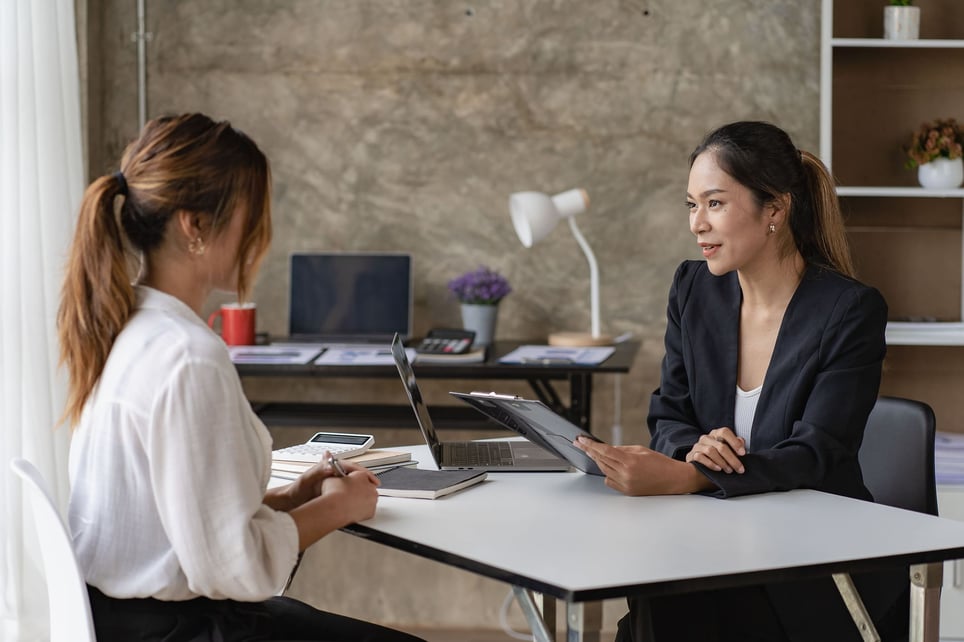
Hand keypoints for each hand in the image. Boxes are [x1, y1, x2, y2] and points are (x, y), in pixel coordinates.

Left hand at [274, 453, 376, 510]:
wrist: (291, 501)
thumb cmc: (297, 490)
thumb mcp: (307, 479)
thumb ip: (319, 471)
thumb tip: (330, 466)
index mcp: (328, 467)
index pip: (350, 466)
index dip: (362, 472)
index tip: (370, 478)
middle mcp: (332, 473)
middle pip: (354, 474)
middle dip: (366, 479)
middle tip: (375, 485)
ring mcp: (333, 482)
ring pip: (352, 482)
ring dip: (362, 486)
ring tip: (370, 492)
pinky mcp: (333, 491)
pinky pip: (348, 490)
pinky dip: (355, 494)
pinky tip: (359, 500)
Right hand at [321, 469, 379, 524]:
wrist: (336, 508)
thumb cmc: (333, 493)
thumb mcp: (331, 479)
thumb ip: (336, 478)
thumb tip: (335, 480)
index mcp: (362, 475)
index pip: (361, 475)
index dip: (354, 480)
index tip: (350, 483)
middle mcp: (370, 486)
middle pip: (367, 486)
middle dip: (360, 489)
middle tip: (350, 494)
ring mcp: (372, 499)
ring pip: (369, 498)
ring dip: (362, 500)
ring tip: (350, 503)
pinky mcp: (371, 511)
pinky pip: (368, 510)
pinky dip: (362, 510)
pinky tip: (353, 510)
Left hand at [574, 437, 711, 495]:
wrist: (674, 479)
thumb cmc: (660, 463)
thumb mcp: (641, 450)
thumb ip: (622, 449)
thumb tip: (606, 449)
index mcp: (630, 461)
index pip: (604, 451)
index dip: (590, 445)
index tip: (581, 440)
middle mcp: (626, 474)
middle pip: (601, 461)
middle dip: (589, 451)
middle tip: (579, 444)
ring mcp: (625, 484)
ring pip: (604, 470)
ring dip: (598, 461)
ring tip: (592, 452)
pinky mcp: (627, 491)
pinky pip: (610, 481)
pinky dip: (607, 473)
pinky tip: (608, 467)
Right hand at [685, 428, 745, 473]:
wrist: (701, 470)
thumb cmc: (718, 458)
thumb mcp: (729, 451)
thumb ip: (735, 445)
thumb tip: (741, 441)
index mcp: (716, 434)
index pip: (725, 432)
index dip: (735, 442)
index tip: (743, 453)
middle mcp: (706, 438)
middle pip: (720, 446)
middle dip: (732, 459)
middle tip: (740, 469)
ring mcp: (698, 446)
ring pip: (711, 451)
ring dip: (722, 462)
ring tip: (729, 470)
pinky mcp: (691, 455)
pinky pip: (700, 457)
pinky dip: (710, 464)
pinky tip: (718, 469)